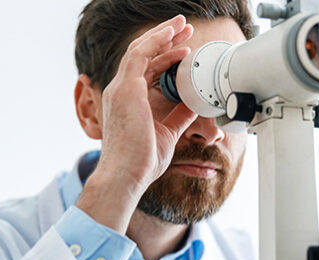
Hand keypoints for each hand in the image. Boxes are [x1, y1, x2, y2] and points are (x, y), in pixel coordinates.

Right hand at [77, 15, 196, 232]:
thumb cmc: (141, 162)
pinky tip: (172, 35)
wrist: (127, 175)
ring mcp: (121, 89)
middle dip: (165, 39)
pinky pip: (141, 55)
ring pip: (141, 49)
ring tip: (182, 25)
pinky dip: (157, 42)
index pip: (145, 69)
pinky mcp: (126, 89)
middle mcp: (121, 91)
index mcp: (128, 101)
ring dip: (163, 35)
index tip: (184, 50)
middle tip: (184, 29)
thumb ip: (180, 116)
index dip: (165, 56)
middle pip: (143, 54)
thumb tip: (196, 103)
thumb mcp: (168, 133)